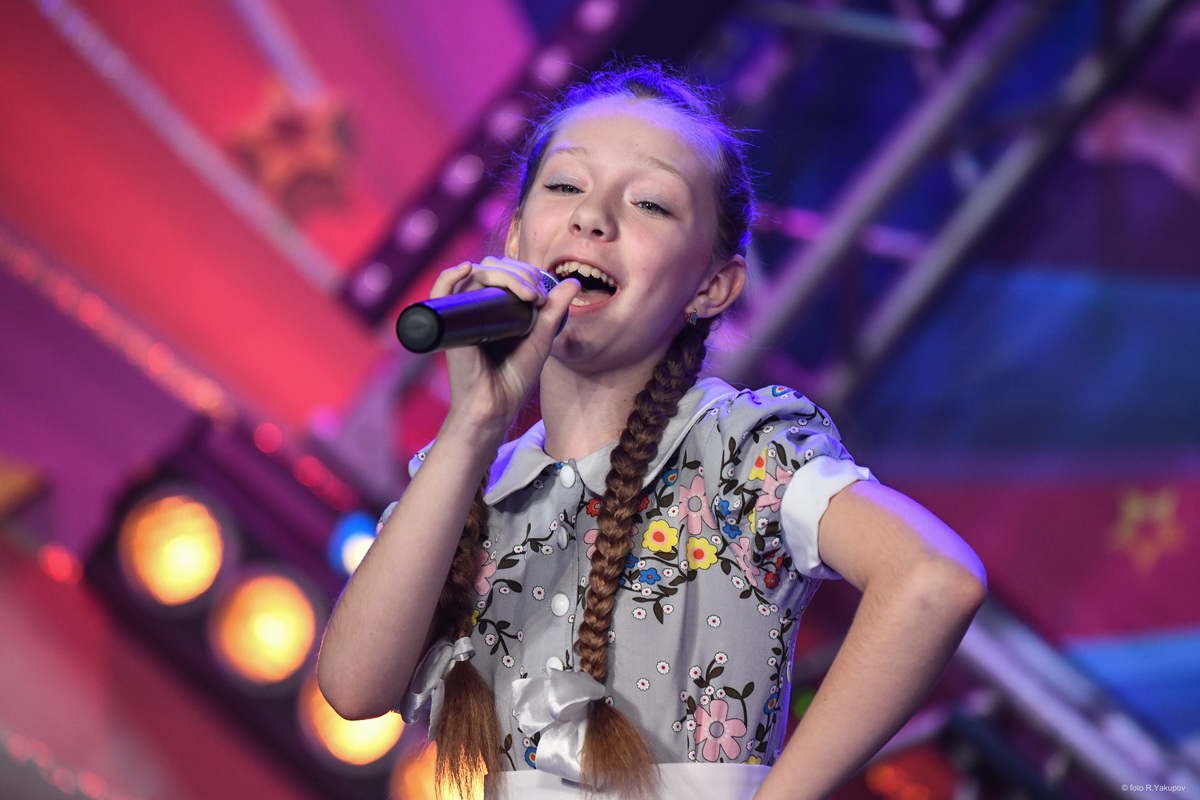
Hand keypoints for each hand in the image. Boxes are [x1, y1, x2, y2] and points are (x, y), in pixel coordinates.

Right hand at [431, 257, 578, 438]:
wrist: (496, 406)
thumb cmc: (514, 378)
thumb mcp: (540, 338)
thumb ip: (555, 310)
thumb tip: (572, 281)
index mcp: (494, 307)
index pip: (504, 272)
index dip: (525, 273)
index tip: (544, 295)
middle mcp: (475, 307)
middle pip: (490, 268)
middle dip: (519, 273)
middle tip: (537, 296)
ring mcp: (461, 314)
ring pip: (474, 275)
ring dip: (504, 275)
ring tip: (527, 295)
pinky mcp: (447, 325)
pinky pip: (440, 293)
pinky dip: (449, 275)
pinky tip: (467, 268)